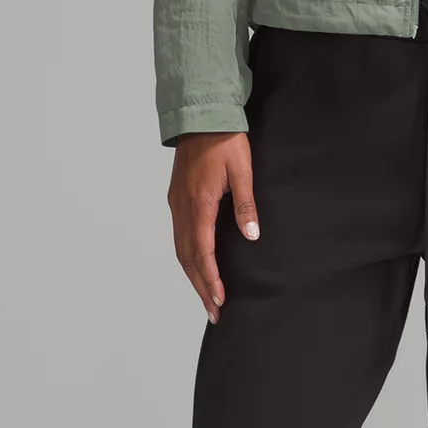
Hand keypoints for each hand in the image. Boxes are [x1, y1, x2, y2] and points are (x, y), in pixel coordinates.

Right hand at [168, 131, 257, 321]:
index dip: (210, 279)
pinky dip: (188, 258)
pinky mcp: (177, 199)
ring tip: (206, 297)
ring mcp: (176, 204)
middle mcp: (182, 208)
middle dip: (201, 286)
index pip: (202, 252)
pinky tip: (197, 267)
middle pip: (187, 257)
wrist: (200, 115)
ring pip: (180, 249)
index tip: (220, 300)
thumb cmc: (224, 140)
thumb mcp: (242, 170)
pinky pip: (179, 236)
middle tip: (214, 312)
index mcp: (199, 203)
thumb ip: (245, 204)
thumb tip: (251, 235)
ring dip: (193, 275)